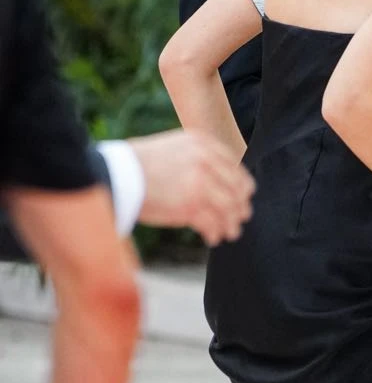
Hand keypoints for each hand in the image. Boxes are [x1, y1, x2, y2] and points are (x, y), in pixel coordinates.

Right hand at [128, 129, 254, 245]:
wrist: (118, 173)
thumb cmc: (140, 163)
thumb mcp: (175, 147)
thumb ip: (198, 157)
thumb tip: (216, 177)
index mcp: (203, 145)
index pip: (236, 168)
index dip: (242, 186)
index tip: (242, 196)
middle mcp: (206, 162)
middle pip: (237, 189)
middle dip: (240, 206)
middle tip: (240, 217)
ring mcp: (200, 184)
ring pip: (230, 209)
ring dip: (232, 224)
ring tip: (230, 232)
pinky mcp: (191, 206)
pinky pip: (214, 224)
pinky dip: (215, 233)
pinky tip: (212, 238)